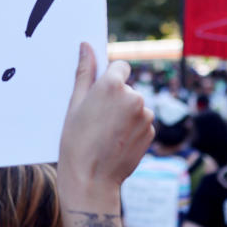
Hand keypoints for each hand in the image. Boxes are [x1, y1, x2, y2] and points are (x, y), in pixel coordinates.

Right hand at [58, 43, 154, 197]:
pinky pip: (141, 123)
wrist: (91, 179)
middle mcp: (133, 96)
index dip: (110, 79)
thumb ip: (84, 72)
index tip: (99, 94)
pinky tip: (117, 142)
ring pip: (135, 106)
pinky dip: (132, 129)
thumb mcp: (75, 104)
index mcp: (112, 85)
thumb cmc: (76, 141)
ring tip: (106, 134)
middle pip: (127, 88)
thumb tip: (86, 46)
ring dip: (125, 114)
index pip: (120, 66)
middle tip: (97, 119)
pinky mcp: (151, 132)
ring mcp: (145, 115)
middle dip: (116, 98)